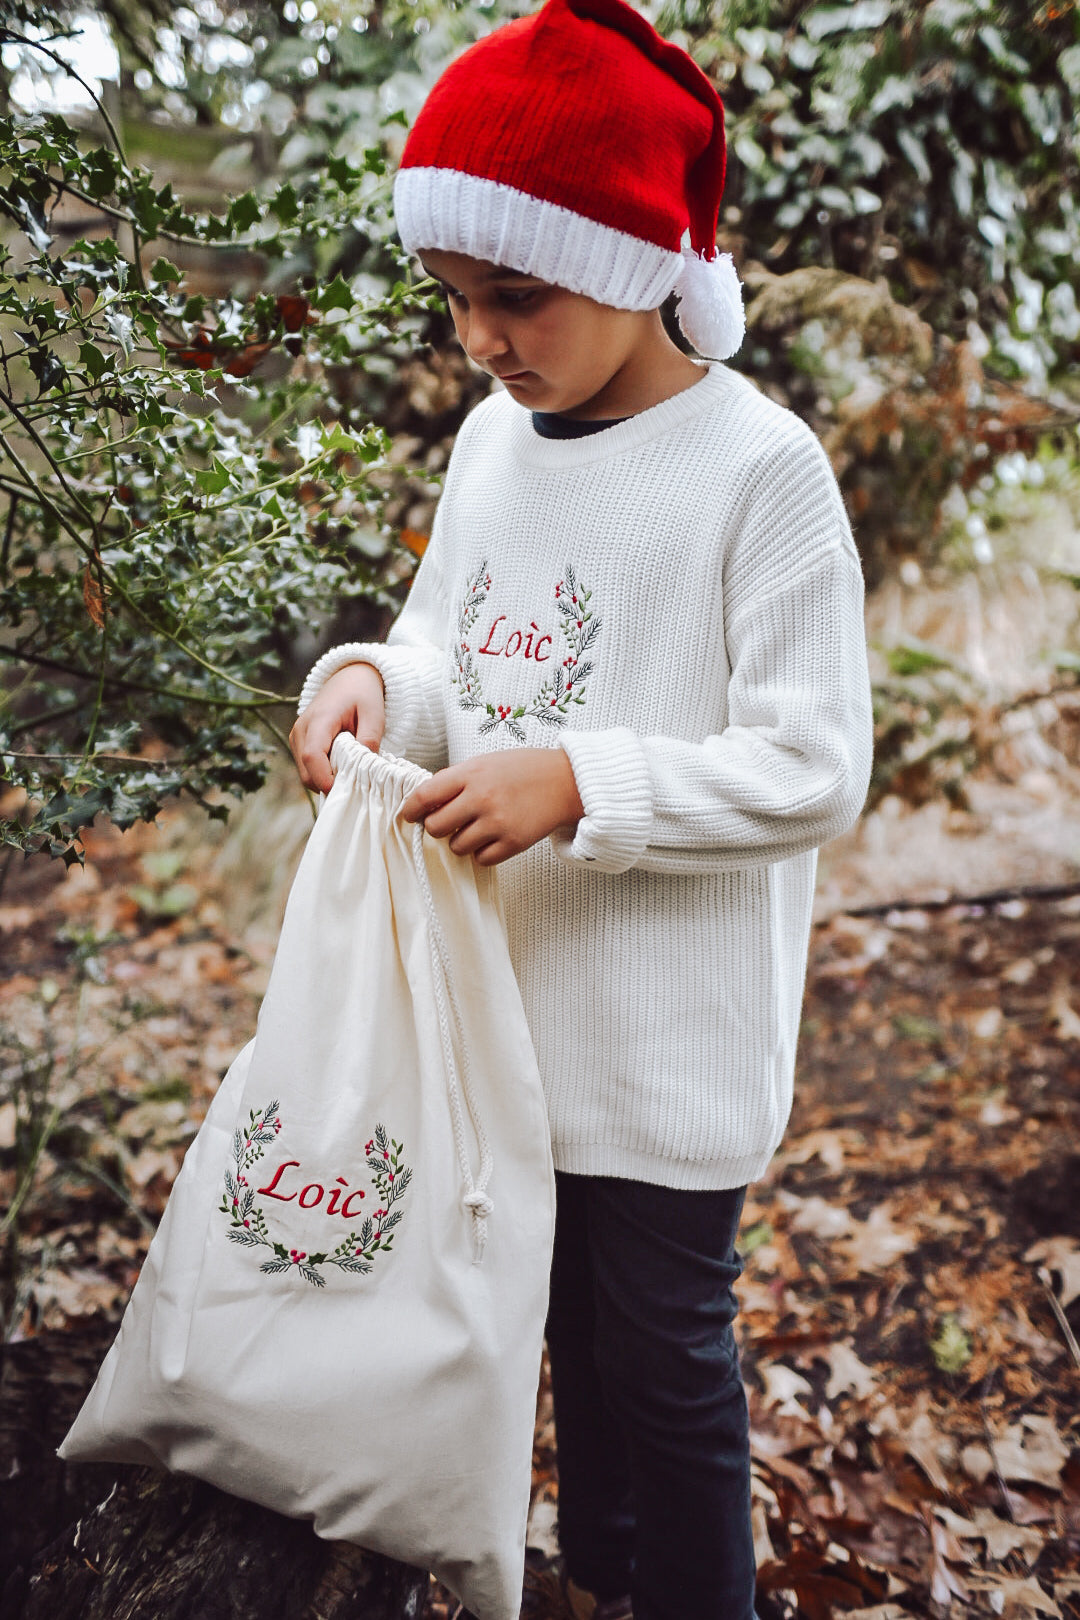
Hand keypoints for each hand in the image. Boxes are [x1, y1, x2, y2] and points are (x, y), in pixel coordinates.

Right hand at [288, 663, 385, 793]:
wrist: (348, 679)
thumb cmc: (362, 694)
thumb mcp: (375, 713)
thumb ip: (370, 739)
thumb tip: (364, 767)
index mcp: (319, 719)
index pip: (313, 755)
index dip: (325, 778)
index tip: (343, 791)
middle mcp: (301, 730)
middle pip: (307, 772)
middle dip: (329, 785)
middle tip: (355, 785)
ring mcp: (297, 737)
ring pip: (306, 774)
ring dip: (326, 780)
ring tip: (351, 772)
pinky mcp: (299, 744)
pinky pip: (308, 769)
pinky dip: (324, 774)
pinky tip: (342, 767)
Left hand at [401, 748, 583, 865]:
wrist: (565, 781)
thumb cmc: (523, 769)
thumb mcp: (485, 763)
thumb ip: (457, 780)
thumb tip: (426, 802)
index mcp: (471, 773)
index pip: (425, 795)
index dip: (411, 809)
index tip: (409, 815)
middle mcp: (481, 798)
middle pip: (436, 827)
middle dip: (437, 828)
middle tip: (447, 824)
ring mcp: (498, 822)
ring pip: (457, 847)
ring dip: (460, 842)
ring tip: (476, 829)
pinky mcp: (513, 842)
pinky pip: (481, 859)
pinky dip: (482, 853)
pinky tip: (491, 839)